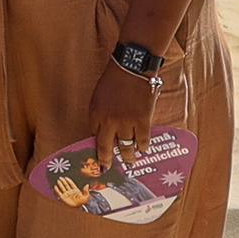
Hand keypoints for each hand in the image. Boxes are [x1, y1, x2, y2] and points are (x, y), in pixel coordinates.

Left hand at [75, 52, 160, 173]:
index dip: (98, 145)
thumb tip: (103, 129)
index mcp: (95, 114)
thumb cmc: (113, 80)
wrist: (131, 68)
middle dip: (106, 160)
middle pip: (106, 146)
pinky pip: (142, 140)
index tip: (99, 154)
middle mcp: (109, 122)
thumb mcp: (98, 97)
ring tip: (130, 162)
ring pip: (126, 146)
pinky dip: (143, 146)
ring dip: (128, 156)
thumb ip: (99, 114)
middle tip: (107, 169)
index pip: (95, 136)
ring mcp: (126, 122)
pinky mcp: (142, 121)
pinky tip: (143, 150)